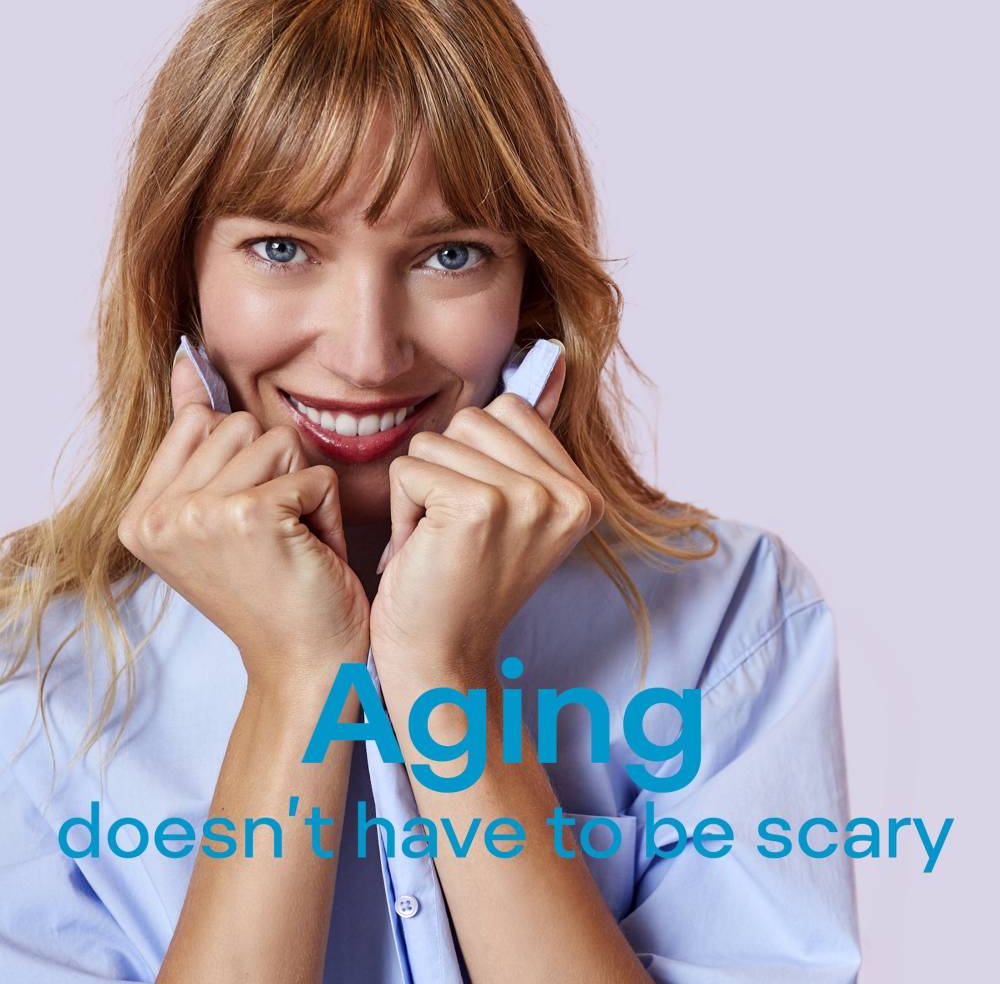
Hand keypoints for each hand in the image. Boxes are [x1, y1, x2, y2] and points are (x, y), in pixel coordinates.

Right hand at [117, 350, 369, 687]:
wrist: (308, 664)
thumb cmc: (275, 592)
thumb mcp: (219, 518)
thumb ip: (196, 443)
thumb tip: (185, 360)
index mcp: (140, 515)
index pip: (198, 423)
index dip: (244, 462)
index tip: (250, 521)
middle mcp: (158, 515)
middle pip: (241, 426)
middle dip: (275, 474)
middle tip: (276, 540)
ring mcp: (199, 514)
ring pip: (279, 442)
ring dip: (302, 491)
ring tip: (293, 545)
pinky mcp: (252, 515)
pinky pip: (314, 474)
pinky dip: (328, 512)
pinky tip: (313, 555)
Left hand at [369, 348, 604, 686]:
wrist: (439, 659)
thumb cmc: (460, 583)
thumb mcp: (512, 509)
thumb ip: (531, 441)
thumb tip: (554, 354)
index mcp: (583, 494)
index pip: (513, 411)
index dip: (476, 456)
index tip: (479, 518)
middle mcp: (568, 495)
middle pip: (476, 418)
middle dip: (447, 469)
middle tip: (454, 533)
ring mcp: (529, 500)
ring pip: (440, 440)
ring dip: (422, 488)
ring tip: (438, 541)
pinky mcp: (479, 507)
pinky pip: (412, 466)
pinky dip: (401, 508)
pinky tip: (420, 551)